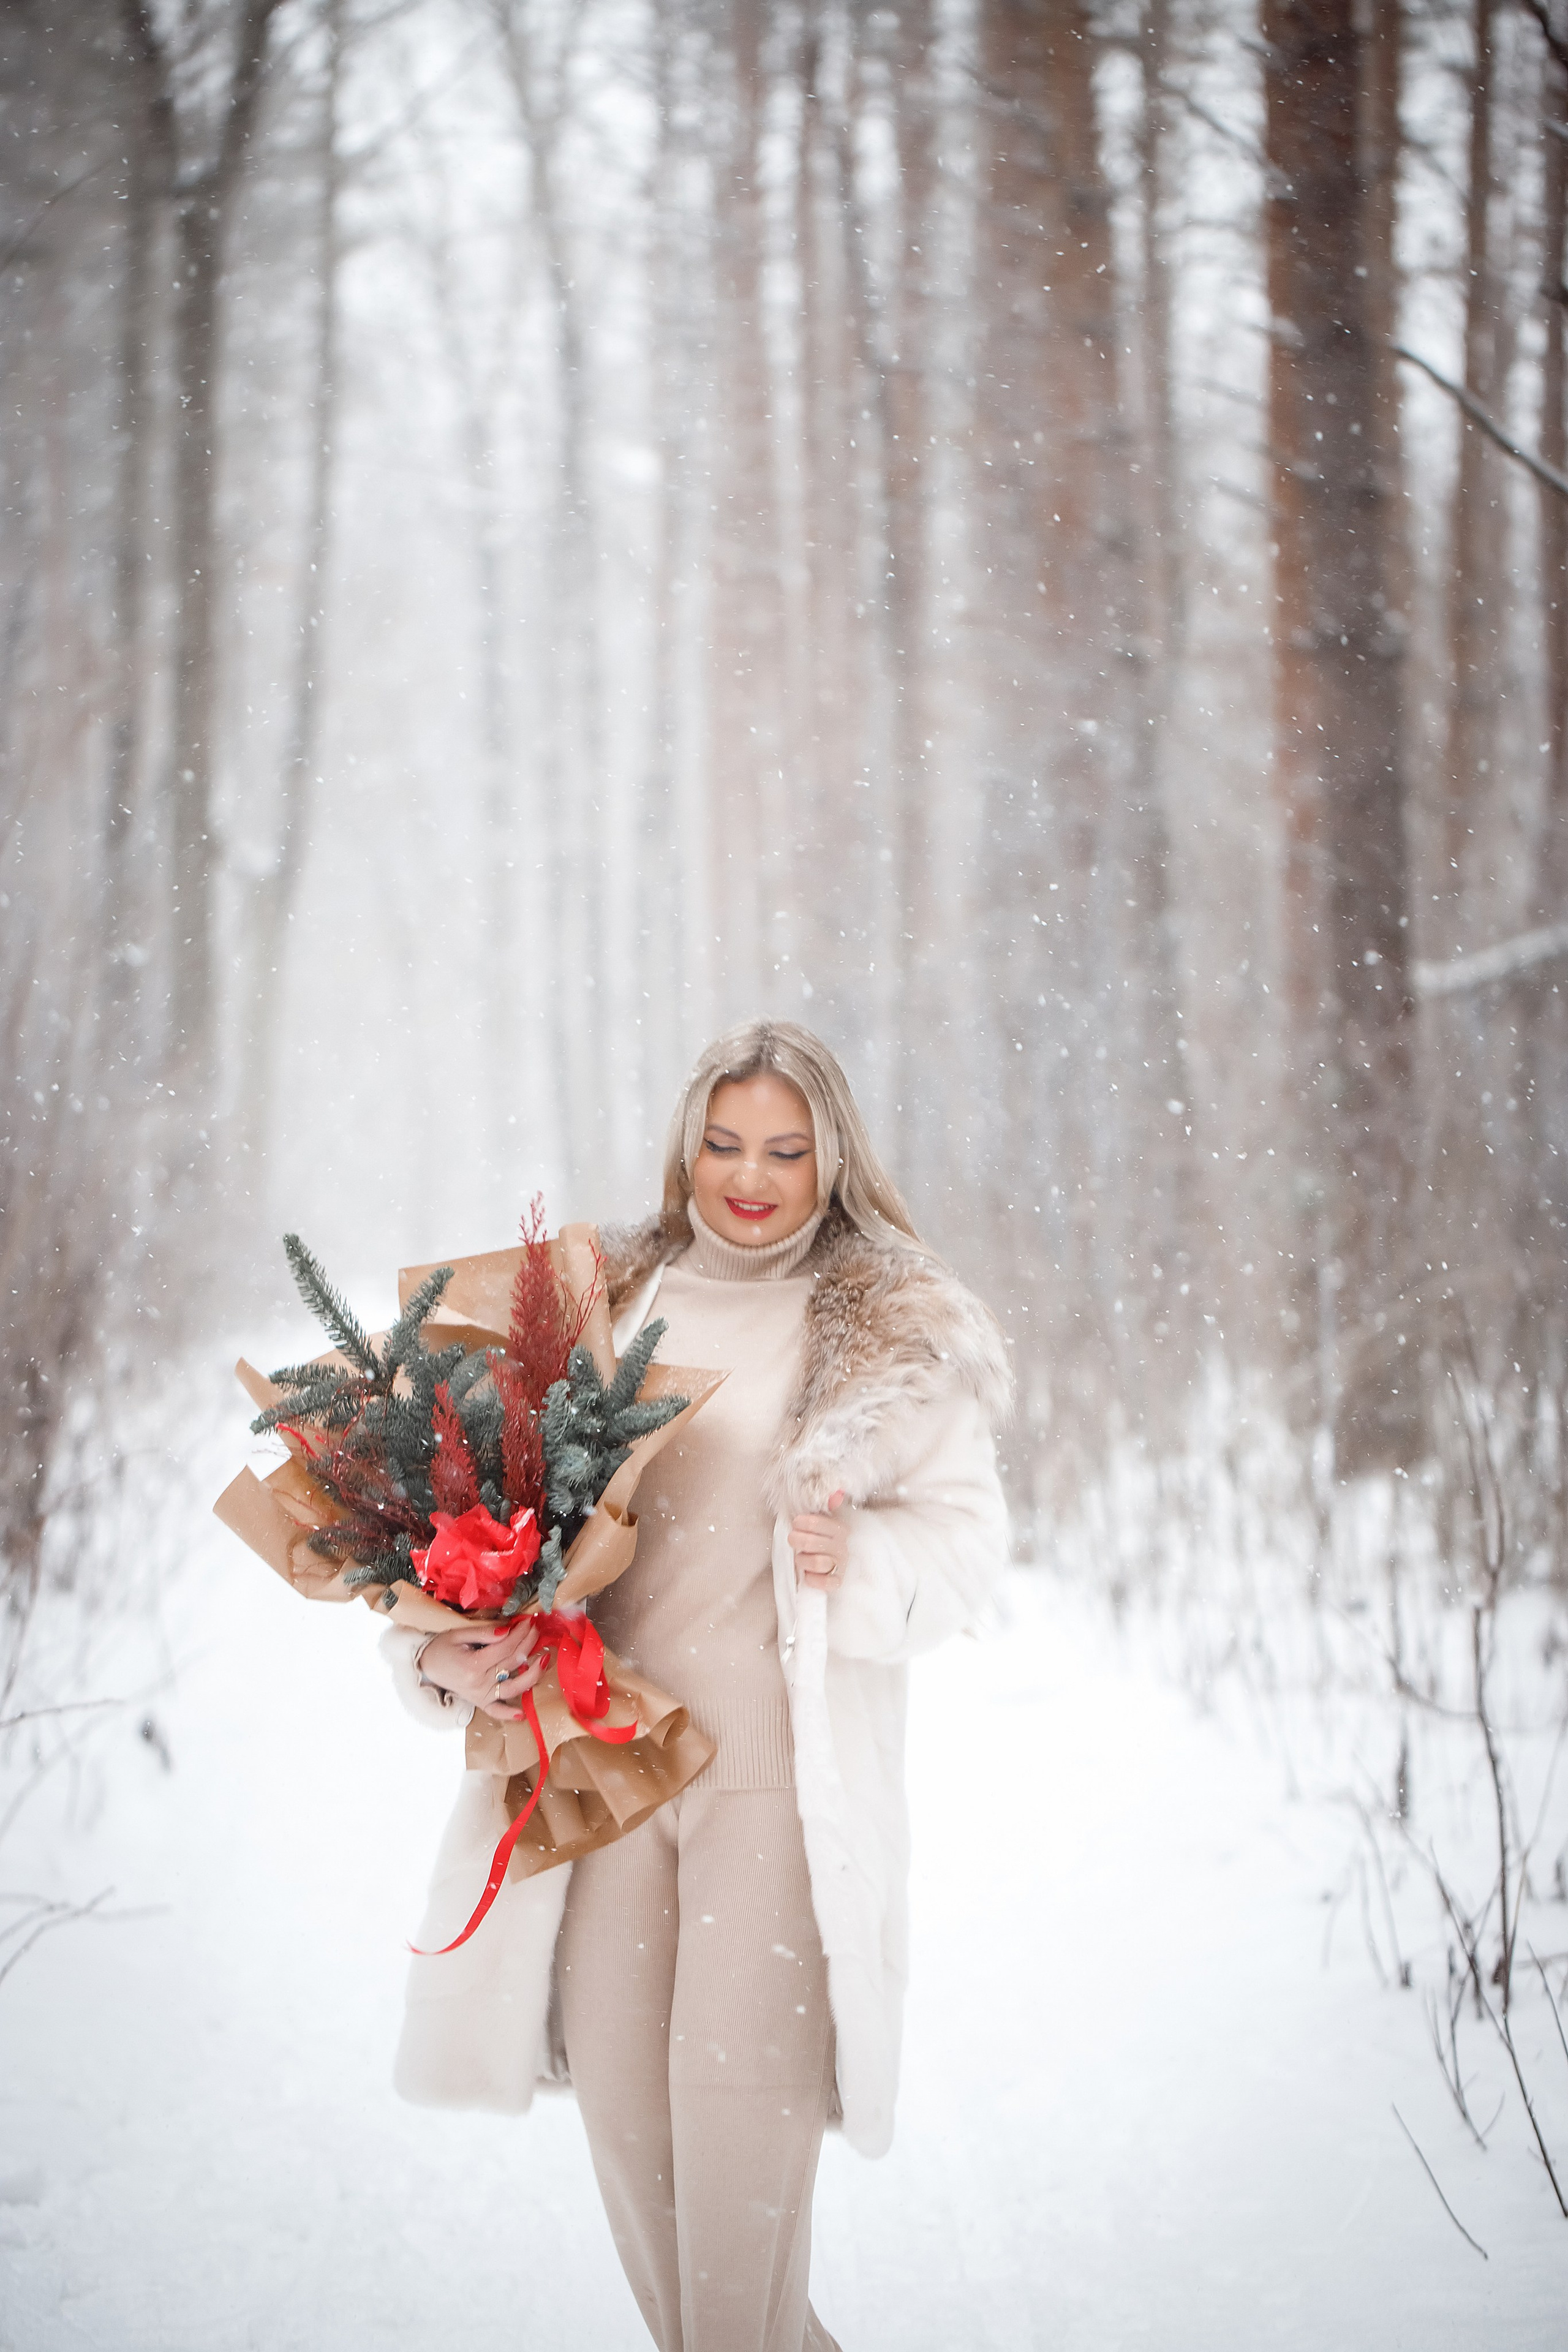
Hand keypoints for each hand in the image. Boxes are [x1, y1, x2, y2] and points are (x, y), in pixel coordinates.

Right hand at [419, 1617, 543, 1720]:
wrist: (425, 1667)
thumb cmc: (442, 1648)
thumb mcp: (458, 1634)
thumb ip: (484, 1632)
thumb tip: (507, 1630)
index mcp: (473, 1665)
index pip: (506, 1647)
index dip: (520, 1633)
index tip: (528, 1621)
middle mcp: (479, 1683)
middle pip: (512, 1662)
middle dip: (528, 1643)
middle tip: (536, 1629)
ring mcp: (481, 1695)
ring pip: (513, 1687)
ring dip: (532, 1674)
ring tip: (545, 1659)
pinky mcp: (480, 1703)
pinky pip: (496, 1711)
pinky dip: (508, 1714)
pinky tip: (522, 1713)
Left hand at [789, 1491, 848, 1591]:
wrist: (826, 1563)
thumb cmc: (818, 1537)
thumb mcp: (820, 1518)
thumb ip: (826, 1504)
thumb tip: (836, 1493)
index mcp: (839, 1527)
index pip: (816, 1522)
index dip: (800, 1523)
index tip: (795, 1523)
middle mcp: (842, 1545)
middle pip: (811, 1542)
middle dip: (796, 1541)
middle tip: (792, 1540)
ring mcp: (841, 1564)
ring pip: (817, 1562)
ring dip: (802, 1560)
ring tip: (799, 1558)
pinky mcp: (837, 1581)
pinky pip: (826, 1582)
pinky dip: (814, 1579)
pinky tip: (808, 1575)